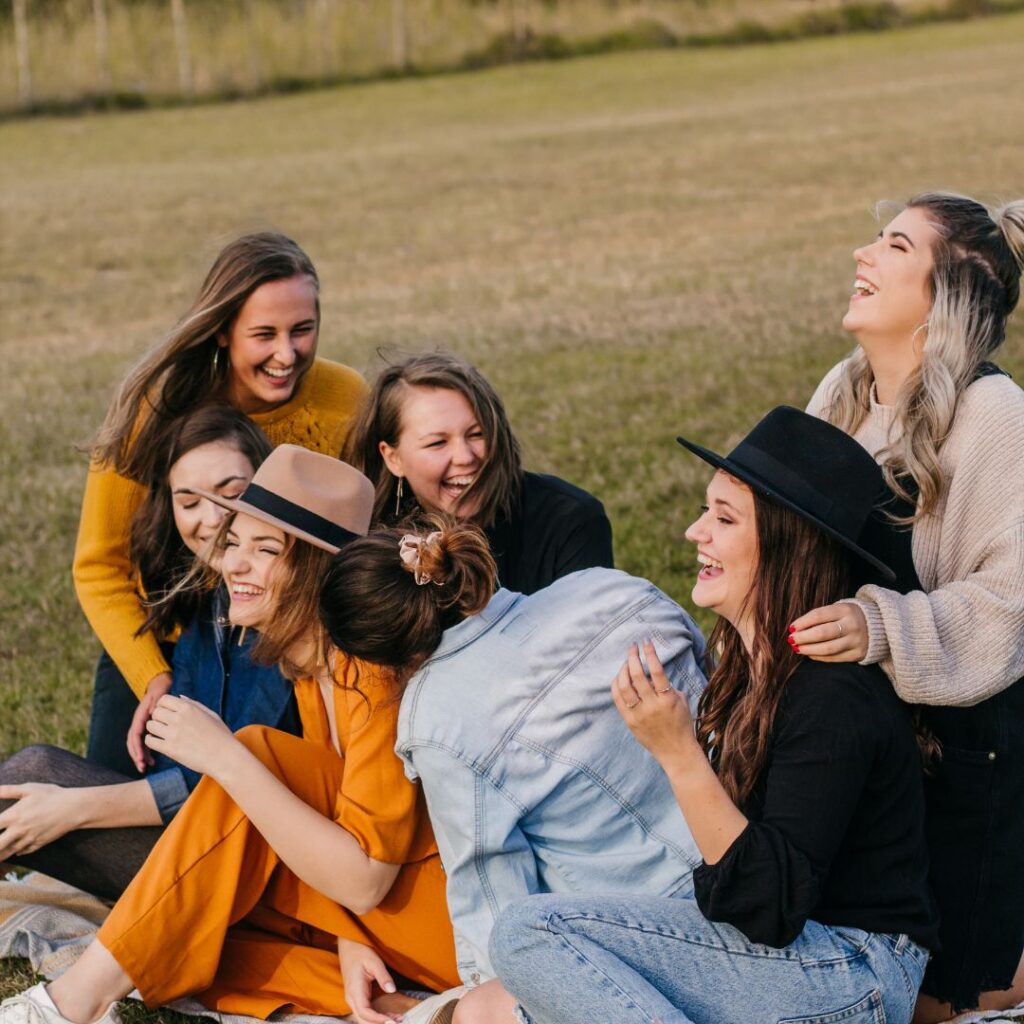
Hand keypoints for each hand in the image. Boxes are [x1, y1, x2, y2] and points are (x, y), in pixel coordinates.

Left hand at [0, 783, 76, 858]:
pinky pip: (23, 852)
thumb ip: (9, 790)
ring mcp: (29, 838)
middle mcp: (19, 830)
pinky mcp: (38, 843)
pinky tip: (14, 850)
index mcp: (14, 816)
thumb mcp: (30, 788)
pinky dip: (16, 852)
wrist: (75, 808)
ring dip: (1, 853)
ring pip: (8, 852)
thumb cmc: (52, 795)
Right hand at [127, 671, 172, 772]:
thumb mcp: (159, 695)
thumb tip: (152, 712)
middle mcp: (139, 722)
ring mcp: (142, 726)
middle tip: (142, 767)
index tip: (141, 757)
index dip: (137, 746)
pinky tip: (152, 761)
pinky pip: (144, 742)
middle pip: (133, 741)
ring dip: (140, 756)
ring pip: (137, 744)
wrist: (160, 687)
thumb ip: (156, 703)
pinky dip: (146, 752)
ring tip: (145, 767)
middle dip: (136, 755)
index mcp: (140, 716)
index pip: (135, 733)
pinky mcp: (147, 729)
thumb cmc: (160, 691)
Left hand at [144, 694, 234, 777]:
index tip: (168, 713)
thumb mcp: (211, 714)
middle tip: (165, 725)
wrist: (224, 756)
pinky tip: (161, 743)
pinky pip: (150, 741)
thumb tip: (179, 697)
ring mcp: (173, 733)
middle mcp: (179, 718)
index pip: (163, 700)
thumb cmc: (220, 735)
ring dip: (154, 729)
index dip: (163, 706)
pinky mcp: (170, 749)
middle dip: (158, 718)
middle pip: (155, 712)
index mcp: (189, 708)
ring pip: (150, 726)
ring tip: (163, 735)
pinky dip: (152, 741)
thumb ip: (194, 704)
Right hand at [337, 938, 403, 1023]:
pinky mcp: (357, 997)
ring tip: (397, 1019)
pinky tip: (389, 1015)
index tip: (391, 1021)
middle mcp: (351, 997)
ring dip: (378, 1022)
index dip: (377, 1020)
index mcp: (354, 989)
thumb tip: (392, 990)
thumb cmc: (360, 952)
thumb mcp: (374, 961)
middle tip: (397, 1022)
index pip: (364, 1012)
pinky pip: (365, 1012)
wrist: (349, 946)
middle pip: (363, 1020)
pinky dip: (376, 1017)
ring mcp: (353, 998)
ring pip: (364, 1018)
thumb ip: (383, 976)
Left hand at [613, 641, 698, 768]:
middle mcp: (653, 705)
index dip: (650, 653)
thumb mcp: (682, 702)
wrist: (676, 751)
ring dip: (623, 670)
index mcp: (668, 699)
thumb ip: (669, 686)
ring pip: (624, 686)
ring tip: (626, 662)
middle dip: (633, 657)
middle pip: (637, 675)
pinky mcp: (630, 721)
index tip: (646, 641)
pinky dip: (616, 685)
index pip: (657, 671)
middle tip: (633, 647)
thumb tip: (654, 672)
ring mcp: (639, 714)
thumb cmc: (682, 724)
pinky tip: (619, 678)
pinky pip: (618, 699)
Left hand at [789, 602, 867, 662]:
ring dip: (809, 649)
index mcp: (845, 610)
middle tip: (791, 640)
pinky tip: (810, 654)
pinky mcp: (858, 654)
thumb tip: (797, 629)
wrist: (881, 625)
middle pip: (822, 633)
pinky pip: (835, 658)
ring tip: (797, 648)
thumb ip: (821, 617)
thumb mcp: (839, 609)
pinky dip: (819, 657)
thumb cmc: (850, 616)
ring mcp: (856, 641)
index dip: (802, 622)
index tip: (791, 628)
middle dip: (803, 638)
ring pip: (827, 648)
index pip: (819, 615)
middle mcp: (852, 625)